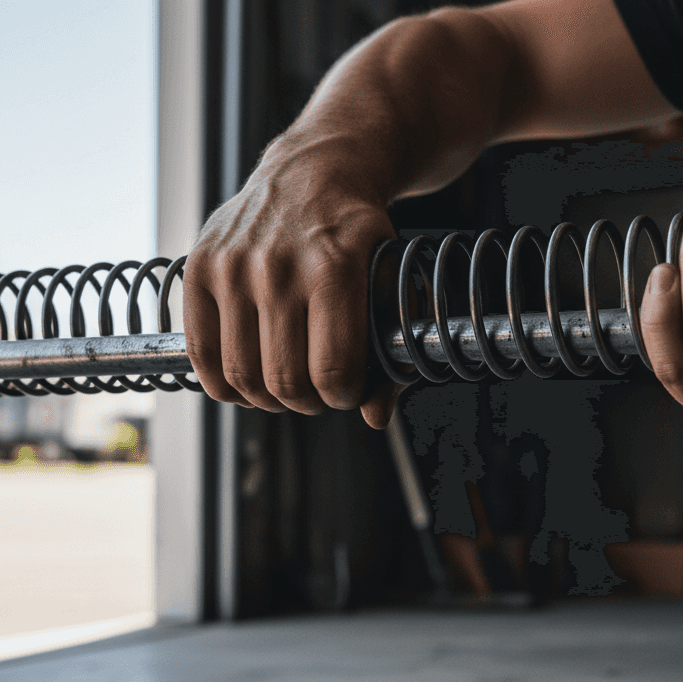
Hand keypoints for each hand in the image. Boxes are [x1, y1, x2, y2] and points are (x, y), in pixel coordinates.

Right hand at [182, 135, 401, 428]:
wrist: (315, 172)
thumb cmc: (358, 236)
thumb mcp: (391, 284)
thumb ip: (392, 353)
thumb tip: (376, 416)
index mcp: (335, 267)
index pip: (333, 370)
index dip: (344, 396)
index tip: (348, 389)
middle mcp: (278, 266)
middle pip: (286, 381)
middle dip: (309, 402)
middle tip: (319, 391)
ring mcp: (233, 266)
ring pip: (243, 376)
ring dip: (269, 398)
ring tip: (288, 383)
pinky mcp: (198, 268)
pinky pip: (202, 355)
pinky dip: (225, 384)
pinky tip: (248, 379)